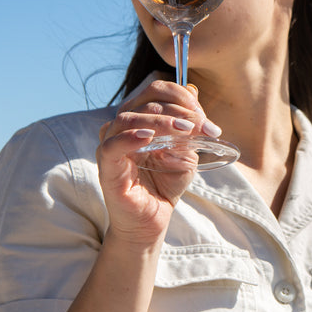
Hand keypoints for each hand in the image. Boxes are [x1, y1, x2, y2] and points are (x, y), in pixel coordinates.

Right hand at [95, 80, 215, 247]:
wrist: (153, 219)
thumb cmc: (166, 184)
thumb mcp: (186, 151)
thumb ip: (189, 125)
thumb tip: (194, 91)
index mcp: (142, 119)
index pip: (156, 92)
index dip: (182, 97)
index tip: (205, 118)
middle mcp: (123, 127)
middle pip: (146, 101)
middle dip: (178, 109)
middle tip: (200, 125)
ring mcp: (112, 144)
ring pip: (129, 118)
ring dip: (161, 121)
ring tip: (184, 130)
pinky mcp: (106, 165)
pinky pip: (112, 145)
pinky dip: (129, 137)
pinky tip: (149, 137)